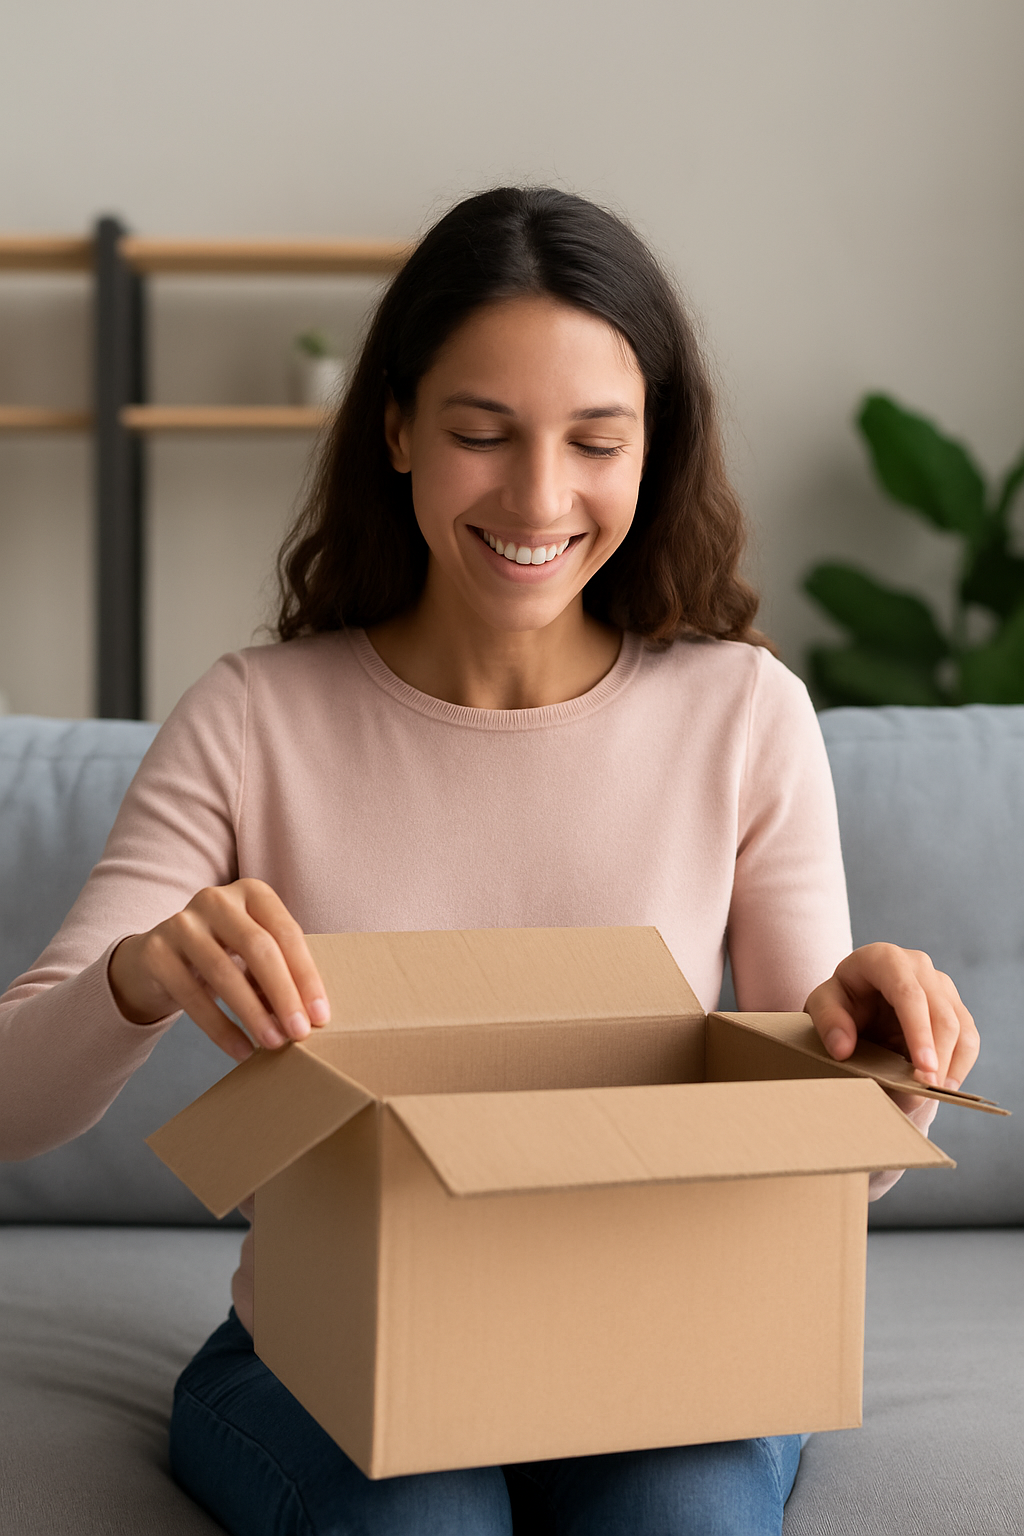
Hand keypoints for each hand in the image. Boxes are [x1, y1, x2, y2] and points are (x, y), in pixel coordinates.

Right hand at [107, 878, 329, 1060]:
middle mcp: (216, 899)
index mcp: (251, 892)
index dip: (305, 975)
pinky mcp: (156, 951)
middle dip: (283, 993)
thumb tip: (309, 1016)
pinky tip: (240, 1049)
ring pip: (223, 971)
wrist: (155, 961)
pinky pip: (191, 994)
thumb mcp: (252, 956)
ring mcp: (182, 922)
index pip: (286, 932)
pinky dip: (219, 1027)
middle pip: (258, 947)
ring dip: (253, 1013)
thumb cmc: (222, 957)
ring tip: (273, 1043)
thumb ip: (279, 974)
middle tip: (300, 1033)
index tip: (321, 1015)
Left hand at [805, 942, 979, 1104]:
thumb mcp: (822, 1005)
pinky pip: (968, 1038)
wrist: (858, 1002)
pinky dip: (959, 1065)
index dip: (919, 1032)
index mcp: (884, 958)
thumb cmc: (841, 1000)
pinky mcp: (954, 1006)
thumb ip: (829, 1022)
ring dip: (950, 1064)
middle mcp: (918, 965)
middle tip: (925, 1092)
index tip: (923, 1069)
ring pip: (960, 1026)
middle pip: (940, 1013)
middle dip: (937, 1056)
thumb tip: (842, 1048)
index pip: (908, 993)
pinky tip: (944, 1086)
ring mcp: (941, 984)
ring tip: (932, 1093)